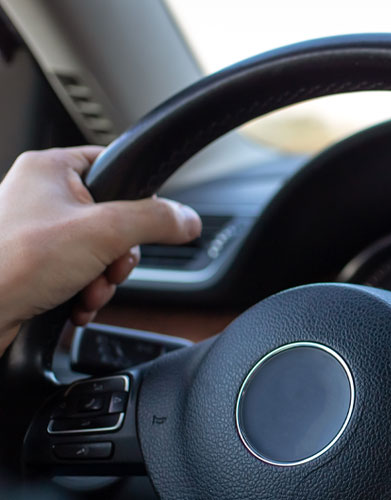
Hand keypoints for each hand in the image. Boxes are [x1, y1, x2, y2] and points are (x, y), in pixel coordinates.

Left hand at [0, 146, 201, 351]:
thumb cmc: (10, 264)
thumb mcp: (104, 232)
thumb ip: (155, 220)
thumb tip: (187, 220)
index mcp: (49, 169)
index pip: (115, 167)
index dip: (138, 198)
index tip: (145, 222)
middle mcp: (38, 196)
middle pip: (112, 218)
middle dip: (118, 254)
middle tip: (110, 266)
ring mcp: (32, 233)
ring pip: (97, 251)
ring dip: (103, 278)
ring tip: (88, 290)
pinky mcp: (29, 266)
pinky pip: (76, 274)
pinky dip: (83, 292)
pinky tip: (76, 304)